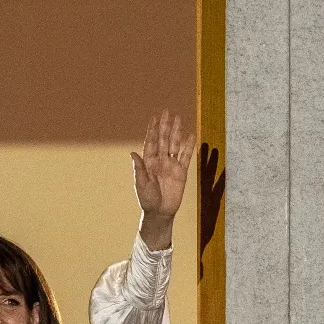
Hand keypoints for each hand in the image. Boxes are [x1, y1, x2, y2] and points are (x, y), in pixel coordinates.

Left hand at [130, 111, 194, 247]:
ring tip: (179, 118)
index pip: (151, 142)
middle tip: (167, 111)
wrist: (160, 212)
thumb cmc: (147, 199)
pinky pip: (186, 156)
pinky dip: (189, 146)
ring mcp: (171, 164)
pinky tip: (191, 135)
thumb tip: (132, 153)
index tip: (154, 117)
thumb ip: (138, 169)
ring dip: (176, 131)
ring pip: (175, 144)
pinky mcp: (181, 171)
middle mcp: (160, 160)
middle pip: (164, 139)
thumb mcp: (141, 184)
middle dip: (165, 125)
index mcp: (148, 162)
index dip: (153, 129)